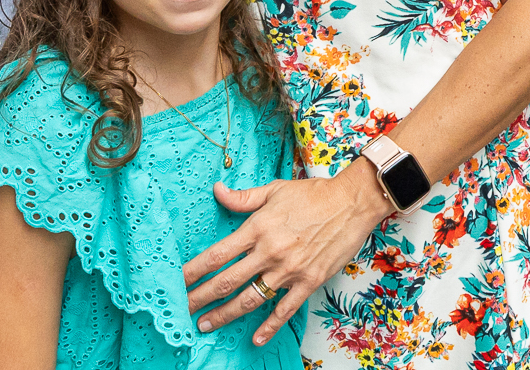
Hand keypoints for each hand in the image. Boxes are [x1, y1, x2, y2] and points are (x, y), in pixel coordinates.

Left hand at [184, 164, 391, 344]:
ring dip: (224, 315)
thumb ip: (243, 198)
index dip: (194, 271)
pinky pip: (285, 309)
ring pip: (249, 299)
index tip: (177, 282)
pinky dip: (269, 327)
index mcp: (258, 228)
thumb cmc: (314, 195)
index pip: (217, 254)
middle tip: (182, 309)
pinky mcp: (308, 281)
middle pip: (227, 281)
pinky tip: (256, 339)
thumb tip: (217, 190)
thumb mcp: (274, 190)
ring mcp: (289, 270)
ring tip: (206, 324)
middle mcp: (269, 251)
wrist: (352, 203)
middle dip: (201, 298)